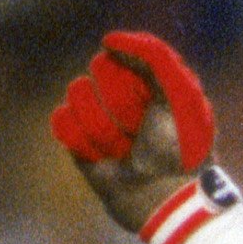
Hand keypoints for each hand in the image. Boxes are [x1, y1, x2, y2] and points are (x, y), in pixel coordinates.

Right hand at [53, 30, 215, 235]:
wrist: (163, 200)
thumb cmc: (179, 148)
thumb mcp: (180, 93)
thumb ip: (154, 56)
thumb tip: (107, 43)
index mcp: (149, 82)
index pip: (121, 58)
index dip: (131, 80)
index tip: (149, 105)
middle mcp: (123, 98)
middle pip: (97, 72)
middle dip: (118, 103)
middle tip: (138, 130)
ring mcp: (100, 121)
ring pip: (77, 95)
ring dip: (102, 126)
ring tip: (124, 150)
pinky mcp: (80, 146)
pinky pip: (62, 120)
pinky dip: (82, 138)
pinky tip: (104, 158)